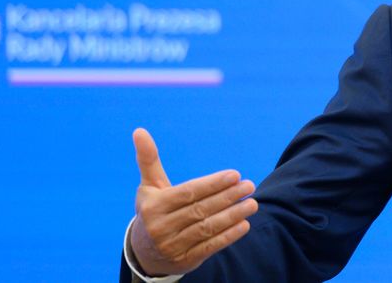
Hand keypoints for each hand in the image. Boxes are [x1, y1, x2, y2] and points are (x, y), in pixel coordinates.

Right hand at [128, 128, 258, 275]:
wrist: (144, 251)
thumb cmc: (153, 209)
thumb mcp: (149, 186)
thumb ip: (149, 160)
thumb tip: (139, 130)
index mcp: (154, 206)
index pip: (189, 193)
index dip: (213, 184)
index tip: (235, 174)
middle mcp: (161, 228)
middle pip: (200, 210)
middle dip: (227, 197)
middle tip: (249, 185)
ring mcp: (172, 246)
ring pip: (207, 228)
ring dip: (233, 216)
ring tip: (252, 203)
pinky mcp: (185, 260)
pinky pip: (209, 247)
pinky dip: (228, 236)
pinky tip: (244, 225)